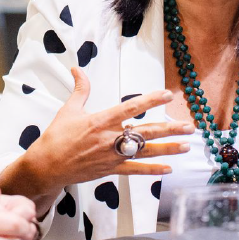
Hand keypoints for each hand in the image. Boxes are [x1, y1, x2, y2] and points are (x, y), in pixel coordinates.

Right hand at [13, 68, 190, 200]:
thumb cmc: (57, 135)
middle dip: (169, 129)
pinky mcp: (112, 170)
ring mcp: (113, 156)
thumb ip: (80, 89)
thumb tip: (77, 69)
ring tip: (186, 146)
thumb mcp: (68, 109)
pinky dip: (153, 170)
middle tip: (189, 126)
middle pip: (146, 132)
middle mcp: (110, 138)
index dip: (150, 101)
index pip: (131, 108)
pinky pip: (136, 171)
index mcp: (101, 120)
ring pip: (146, 152)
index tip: (166, 94)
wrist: (49, 164)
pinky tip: (168, 169)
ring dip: (168, 149)